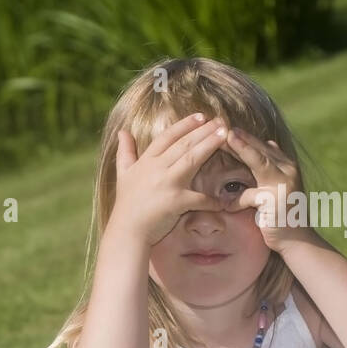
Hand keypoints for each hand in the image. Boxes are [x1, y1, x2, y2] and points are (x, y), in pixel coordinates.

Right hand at [108, 113, 230, 247]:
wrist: (126, 231)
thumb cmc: (126, 204)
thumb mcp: (122, 174)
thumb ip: (124, 151)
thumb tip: (122, 132)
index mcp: (146, 162)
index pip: (167, 137)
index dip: (184, 125)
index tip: (200, 116)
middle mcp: (157, 169)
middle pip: (183, 144)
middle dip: (203, 131)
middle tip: (221, 122)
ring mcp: (167, 184)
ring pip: (192, 159)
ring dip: (209, 145)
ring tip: (225, 135)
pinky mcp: (175, 202)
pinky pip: (199, 198)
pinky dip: (211, 201)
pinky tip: (222, 200)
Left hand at [222, 128, 308, 252]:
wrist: (297, 241)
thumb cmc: (281, 215)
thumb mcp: (276, 187)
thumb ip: (269, 169)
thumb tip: (268, 143)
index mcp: (286, 165)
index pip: (262, 146)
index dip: (244, 137)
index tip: (224, 126)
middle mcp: (289, 170)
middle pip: (261, 149)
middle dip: (241, 136)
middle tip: (222, 123)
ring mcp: (285, 184)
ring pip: (260, 163)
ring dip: (243, 149)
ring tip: (227, 139)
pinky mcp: (277, 201)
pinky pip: (252, 196)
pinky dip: (237, 201)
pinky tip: (226, 206)